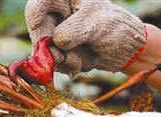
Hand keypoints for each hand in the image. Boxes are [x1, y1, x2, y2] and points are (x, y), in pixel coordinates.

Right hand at [25, 0, 146, 75]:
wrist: (125, 50)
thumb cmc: (114, 27)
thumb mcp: (96, 25)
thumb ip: (73, 31)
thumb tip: (55, 42)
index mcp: (66, 0)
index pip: (40, 2)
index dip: (34, 12)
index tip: (35, 25)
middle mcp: (57, 15)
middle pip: (38, 28)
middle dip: (47, 45)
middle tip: (60, 56)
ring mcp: (56, 34)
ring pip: (44, 49)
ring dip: (60, 59)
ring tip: (77, 61)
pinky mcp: (59, 51)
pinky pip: (53, 61)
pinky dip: (65, 65)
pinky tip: (78, 64)